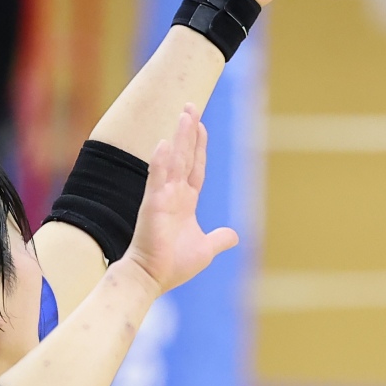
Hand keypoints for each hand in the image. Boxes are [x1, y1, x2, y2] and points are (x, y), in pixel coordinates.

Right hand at [123, 105, 237, 294]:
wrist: (151, 278)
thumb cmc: (174, 264)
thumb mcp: (204, 249)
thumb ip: (218, 239)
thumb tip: (234, 235)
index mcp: (186, 201)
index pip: (195, 167)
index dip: (199, 146)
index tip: (201, 125)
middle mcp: (174, 194)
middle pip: (185, 156)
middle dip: (189, 132)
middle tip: (191, 107)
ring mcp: (162, 197)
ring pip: (173, 161)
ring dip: (179, 138)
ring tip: (185, 114)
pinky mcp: (153, 205)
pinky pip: (157, 179)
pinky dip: (161, 162)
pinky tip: (165, 143)